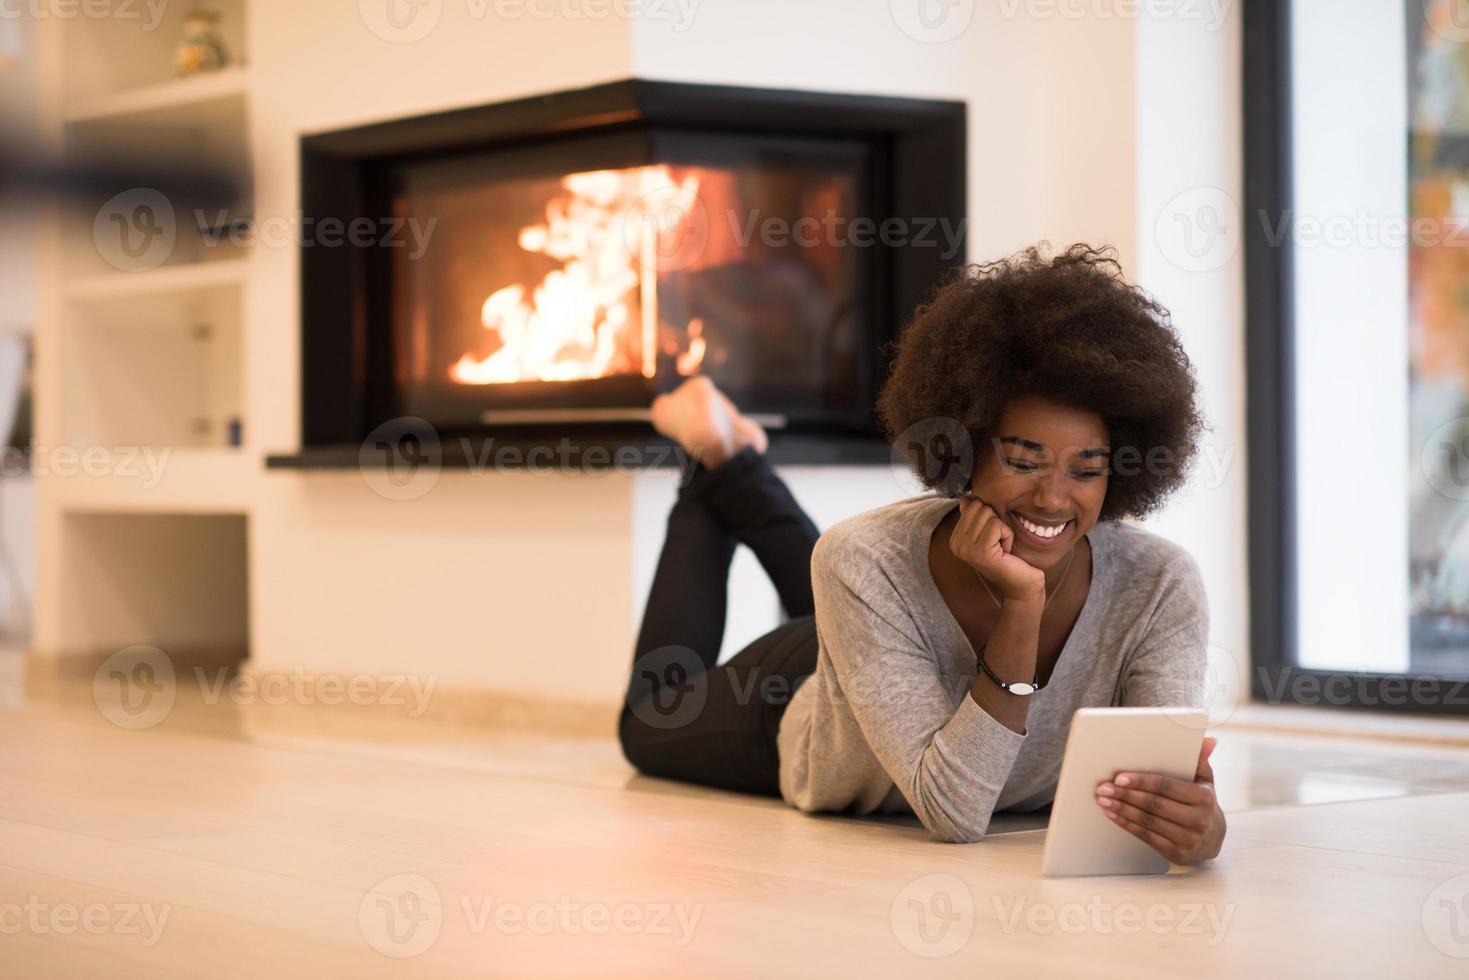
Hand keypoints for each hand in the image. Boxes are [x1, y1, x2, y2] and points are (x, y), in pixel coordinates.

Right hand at [950, 496, 1043, 599]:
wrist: (1022, 584)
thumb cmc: (1008, 558)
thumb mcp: (989, 533)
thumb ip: (975, 517)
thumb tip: (965, 499)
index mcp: (955, 539)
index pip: (971, 505)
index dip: (990, 518)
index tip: (992, 539)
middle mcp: (956, 544)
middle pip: (979, 507)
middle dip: (996, 521)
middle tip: (998, 543)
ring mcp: (966, 549)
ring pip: (988, 514)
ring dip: (1002, 529)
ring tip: (1001, 547)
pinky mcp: (981, 552)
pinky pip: (997, 526)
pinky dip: (1008, 535)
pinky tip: (1006, 551)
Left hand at [1093, 736, 1225, 865]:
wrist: (1213, 840)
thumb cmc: (1202, 803)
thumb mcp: (1205, 781)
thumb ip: (1200, 760)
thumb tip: (1208, 739)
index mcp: (1203, 798)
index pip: (1166, 786)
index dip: (1141, 782)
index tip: (1119, 778)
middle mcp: (1197, 820)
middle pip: (1154, 804)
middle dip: (1126, 795)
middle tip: (1104, 788)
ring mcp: (1187, 839)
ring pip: (1147, 821)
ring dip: (1122, 810)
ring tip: (1103, 800)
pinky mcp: (1176, 853)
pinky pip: (1146, 836)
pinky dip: (1127, 824)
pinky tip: (1113, 815)